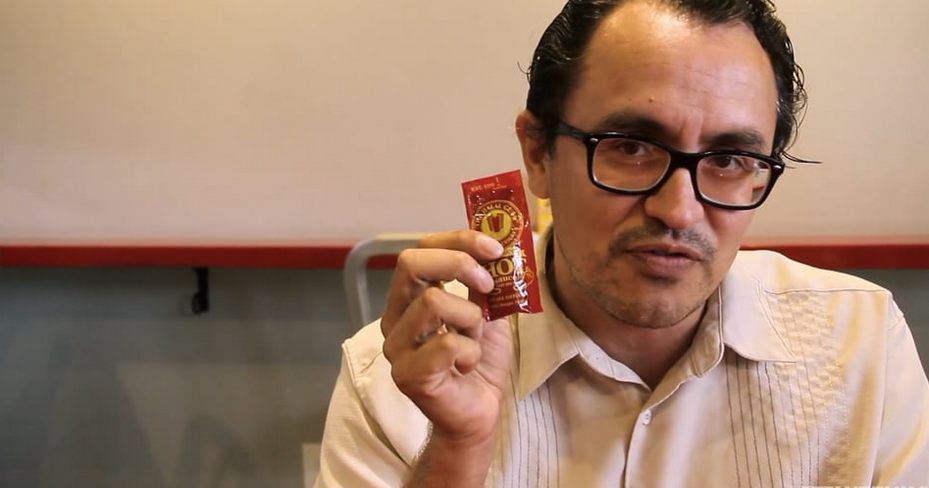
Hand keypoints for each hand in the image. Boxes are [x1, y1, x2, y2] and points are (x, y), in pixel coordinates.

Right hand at [381, 230, 511, 447]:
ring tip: (475, 341)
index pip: (421, 249)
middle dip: (459, 264)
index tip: (494, 248)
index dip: (458, 240)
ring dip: (471, 319)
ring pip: (434, 303)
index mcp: (409, 298)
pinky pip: (448, 344)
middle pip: (411, 263)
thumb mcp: (488, 311)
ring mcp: (397, 347)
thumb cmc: (479, 361)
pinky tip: (468, 365)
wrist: (479, 413)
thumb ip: (485, 281)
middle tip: (487, 285)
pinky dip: (471, 352)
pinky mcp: (408, 375)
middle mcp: (394, 318)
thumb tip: (500, 246)